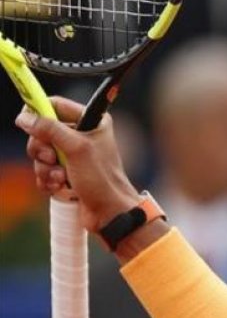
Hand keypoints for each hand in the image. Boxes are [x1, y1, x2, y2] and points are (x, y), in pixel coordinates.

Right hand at [14, 96, 140, 230]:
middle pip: (42, 131)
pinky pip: (43, 170)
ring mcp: (72, 155)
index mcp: (91, 122)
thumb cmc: (101, 178)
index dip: (38, 111)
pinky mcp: (65, 173)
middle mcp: (82, 136)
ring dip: (46, 168)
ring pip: (40, 153)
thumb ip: (50, 129)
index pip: (56, 105)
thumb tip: (25, 118)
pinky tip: (61, 187)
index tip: (26, 122)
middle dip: (42, 148)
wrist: (110, 212)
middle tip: (52, 158)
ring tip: (61, 177)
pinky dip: (48, 180)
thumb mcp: (76, 148)